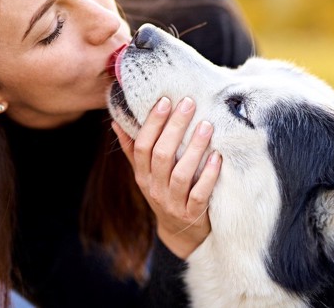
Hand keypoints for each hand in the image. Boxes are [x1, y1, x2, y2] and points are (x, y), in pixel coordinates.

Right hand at [112, 96, 221, 258]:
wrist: (181, 233)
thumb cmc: (165, 193)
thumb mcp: (146, 174)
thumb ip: (133, 149)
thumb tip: (117, 122)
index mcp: (142, 175)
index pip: (143, 146)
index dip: (152, 123)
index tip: (165, 100)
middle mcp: (154, 188)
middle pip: (161, 155)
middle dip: (175, 127)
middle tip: (189, 103)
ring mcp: (173, 203)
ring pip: (181, 173)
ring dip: (194, 148)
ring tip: (206, 125)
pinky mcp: (192, 214)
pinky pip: (200, 194)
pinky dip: (208, 175)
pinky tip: (217, 157)